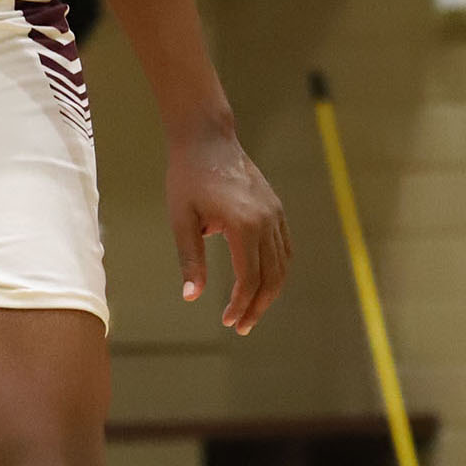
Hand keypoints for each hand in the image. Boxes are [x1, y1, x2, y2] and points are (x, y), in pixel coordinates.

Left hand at [166, 121, 290, 333]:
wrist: (206, 139)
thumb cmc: (187, 178)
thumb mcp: (181, 219)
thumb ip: (190, 259)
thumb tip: (192, 297)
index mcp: (243, 226)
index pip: (249, 278)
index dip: (240, 305)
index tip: (229, 322)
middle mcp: (266, 221)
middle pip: (272, 277)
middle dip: (258, 306)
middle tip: (241, 326)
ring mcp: (275, 214)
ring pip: (283, 265)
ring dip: (270, 291)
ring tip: (251, 310)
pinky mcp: (276, 209)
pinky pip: (284, 248)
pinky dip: (277, 270)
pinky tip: (263, 282)